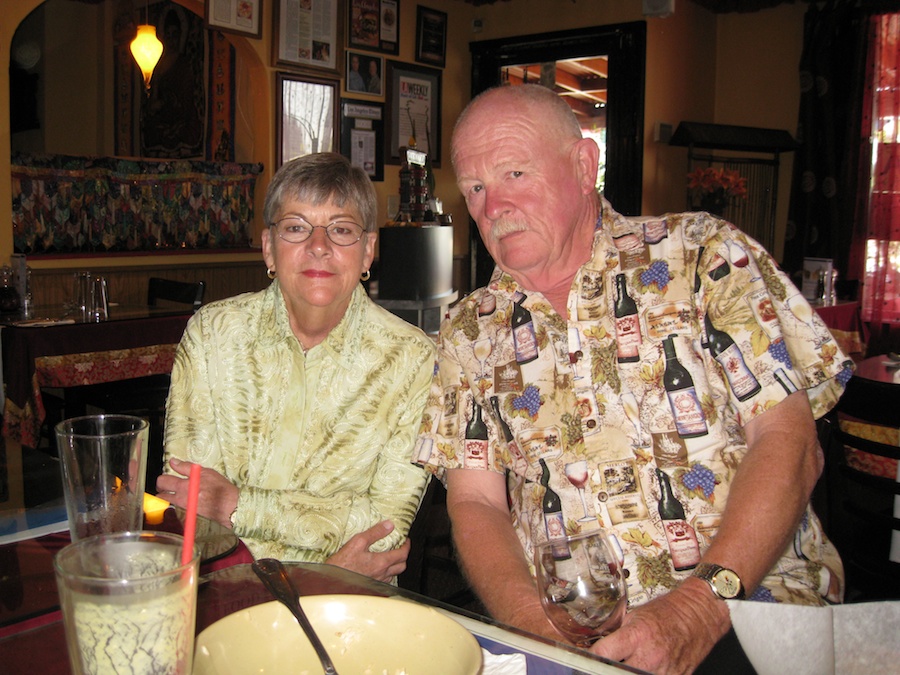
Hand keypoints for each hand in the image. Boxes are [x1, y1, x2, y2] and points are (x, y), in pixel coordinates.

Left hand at [156, 458, 238, 527]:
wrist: (230, 507)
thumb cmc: (221, 489)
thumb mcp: (206, 472)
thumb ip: (186, 467)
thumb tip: (173, 461)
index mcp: (184, 486)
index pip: (163, 481)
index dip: (163, 478)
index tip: (167, 478)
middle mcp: (181, 499)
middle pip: (160, 495)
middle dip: (161, 490)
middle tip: (166, 487)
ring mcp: (183, 508)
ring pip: (167, 503)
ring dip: (168, 498)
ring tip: (176, 494)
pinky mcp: (187, 516)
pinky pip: (176, 509)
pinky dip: (177, 505)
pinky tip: (186, 502)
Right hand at [326, 521, 409, 582]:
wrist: (331, 583)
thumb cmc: (342, 564)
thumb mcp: (358, 542)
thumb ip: (374, 533)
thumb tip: (389, 525)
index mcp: (381, 562)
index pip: (402, 554)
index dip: (406, 546)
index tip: (405, 540)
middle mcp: (381, 574)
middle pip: (401, 566)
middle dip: (403, 556)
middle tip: (400, 548)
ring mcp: (376, 583)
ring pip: (393, 575)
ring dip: (395, 566)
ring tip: (390, 558)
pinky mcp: (370, 588)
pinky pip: (384, 582)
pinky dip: (386, 575)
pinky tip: (378, 570)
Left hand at [590, 579, 729, 673]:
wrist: (699, 614)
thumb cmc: (668, 611)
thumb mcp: (636, 615)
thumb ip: (618, 634)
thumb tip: (599, 647)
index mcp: (636, 635)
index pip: (603, 653)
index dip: (591, 657)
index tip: (586, 658)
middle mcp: (650, 656)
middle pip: (617, 673)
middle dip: (607, 669)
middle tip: (604, 665)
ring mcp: (664, 671)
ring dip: (627, 671)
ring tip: (627, 663)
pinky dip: (644, 672)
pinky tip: (642, 667)